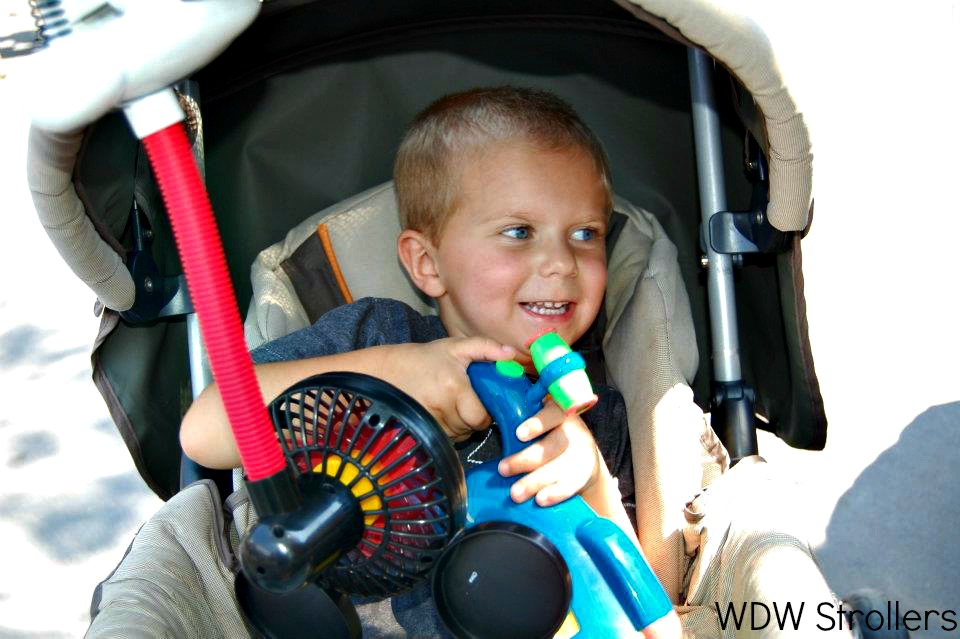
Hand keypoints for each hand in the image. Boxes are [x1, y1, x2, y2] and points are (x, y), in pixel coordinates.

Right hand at [378, 337, 515, 441]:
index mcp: (454, 387)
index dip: (483, 414)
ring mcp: (427, 422)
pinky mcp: (416, 430)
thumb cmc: (424, 359)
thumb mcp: (455, 347)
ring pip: (456, 436)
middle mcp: (441, 407)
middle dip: (470, 420)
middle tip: (463, 403)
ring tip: (448, 407)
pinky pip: (442, 439)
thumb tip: (511, 355)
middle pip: (469, 429)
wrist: (384, 371)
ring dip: (458, 427)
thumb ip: (486, 347)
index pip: (480, 418)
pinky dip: (444, 432)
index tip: (478, 403)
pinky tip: (438, 415)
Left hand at [496, 399, 601, 506]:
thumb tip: (496, 429)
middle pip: (552, 445)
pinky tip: (540, 500)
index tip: (518, 435)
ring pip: (559, 467)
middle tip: (503, 469)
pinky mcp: (586, 472)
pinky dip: (555, 493)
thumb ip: (524, 424)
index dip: (537, 423)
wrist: (584, 457)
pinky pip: (571, 485)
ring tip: (515, 493)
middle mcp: (573, 429)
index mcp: (559, 412)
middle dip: (525, 459)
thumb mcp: (543, 423)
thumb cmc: (550, 436)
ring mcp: (582, 451)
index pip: (552, 413)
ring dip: (535, 481)